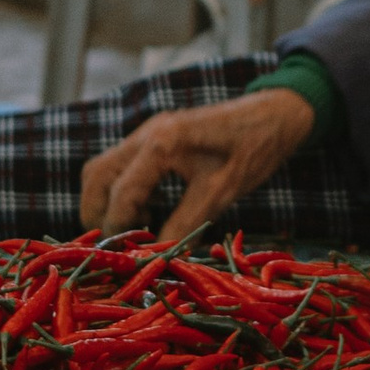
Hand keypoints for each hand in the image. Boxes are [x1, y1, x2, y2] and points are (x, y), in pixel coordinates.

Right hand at [79, 86, 316, 244]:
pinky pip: (119, 165)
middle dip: (98, 213)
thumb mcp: (221, 193)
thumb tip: (157, 255)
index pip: (121, 192)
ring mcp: (147, 132)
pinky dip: (120, 190)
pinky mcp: (153, 136)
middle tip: (119, 242)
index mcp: (162, 143)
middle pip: (96, 176)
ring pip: (102, 169)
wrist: (273, 115)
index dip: (118, 227)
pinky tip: (147, 209)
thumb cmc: (253, 150)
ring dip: (106, 201)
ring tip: (135, 227)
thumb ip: (186, 223)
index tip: (126, 254)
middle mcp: (146, 133)